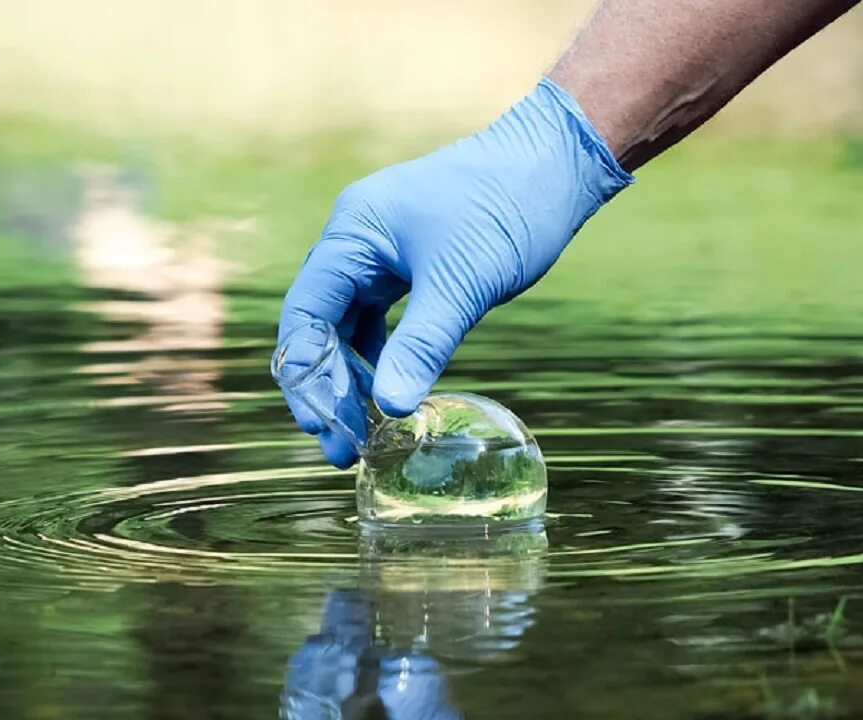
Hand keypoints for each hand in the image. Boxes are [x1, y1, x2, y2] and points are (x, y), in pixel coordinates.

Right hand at [277, 79, 631, 466]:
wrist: (557, 162)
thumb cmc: (507, 209)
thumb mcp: (462, 285)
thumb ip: (422, 345)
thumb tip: (390, 408)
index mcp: (352, 232)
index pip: (305, 313)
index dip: (308, 376)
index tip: (322, 429)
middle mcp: (356, 238)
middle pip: (318, 322)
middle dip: (326, 386)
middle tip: (340, 446)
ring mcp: (381, 249)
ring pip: (346, 322)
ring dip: (351, 375)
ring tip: (361, 430)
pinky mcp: (408, 260)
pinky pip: (376, 315)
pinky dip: (378, 353)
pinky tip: (387, 390)